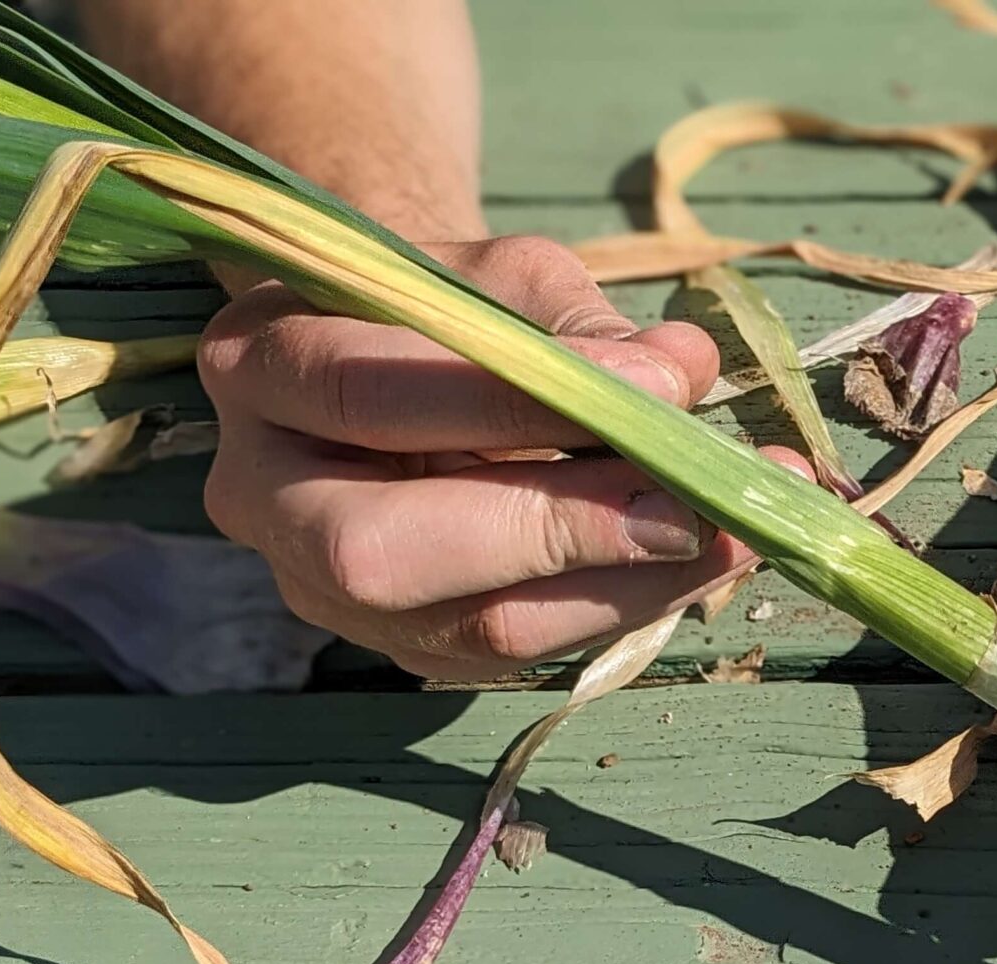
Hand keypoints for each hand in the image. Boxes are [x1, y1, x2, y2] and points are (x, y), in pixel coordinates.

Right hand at [199, 234, 784, 680]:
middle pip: (385, 548)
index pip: (369, 394)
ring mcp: (323, 589)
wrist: (398, 361)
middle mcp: (262, 495)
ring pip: (468, 624)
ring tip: (736, 533)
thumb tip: (683, 368)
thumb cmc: (448, 303)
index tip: (663, 381)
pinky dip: (621, 607)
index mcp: (260, 367)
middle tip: (693, 505)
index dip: (517, 398)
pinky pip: (518, 652)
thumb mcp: (500, 277)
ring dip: (620, 586)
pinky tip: (699, 562)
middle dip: (555, 530)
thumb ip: (579, 324)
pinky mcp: (402, 645)